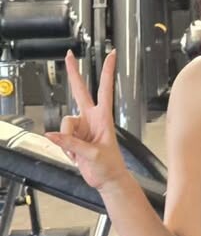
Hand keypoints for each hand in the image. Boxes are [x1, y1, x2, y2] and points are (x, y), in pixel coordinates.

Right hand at [44, 49, 127, 191]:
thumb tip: (53, 135)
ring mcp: (82, 127)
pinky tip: (74, 154)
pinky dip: (64, 146)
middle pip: (80, 92)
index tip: (111, 55)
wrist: (108, 180)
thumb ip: (72, 144)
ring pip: (64, 122)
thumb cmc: (110, 166)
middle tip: (69, 55)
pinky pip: (61, 135)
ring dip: (67, 139)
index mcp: (104, 118)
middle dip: (73, 73)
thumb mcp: (93, 155)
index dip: (107, 72)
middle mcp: (92, 118)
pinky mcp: (73, 136)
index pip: (105, 90)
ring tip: (78, 152)